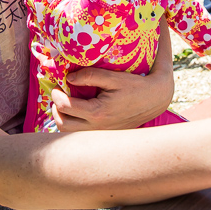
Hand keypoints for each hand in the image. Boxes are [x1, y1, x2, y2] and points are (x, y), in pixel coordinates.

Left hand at [50, 65, 173, 130]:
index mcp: (98, 112)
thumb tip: (69, 78)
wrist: (155, 100)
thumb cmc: (135, 86)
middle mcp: (97, 127)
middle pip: (62, 125)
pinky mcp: (104, 134)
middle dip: (55, 109)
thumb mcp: (113, 77)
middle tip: (58, 95)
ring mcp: (101, 133)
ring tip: (66, 103)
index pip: (65, 106)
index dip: (56, 94)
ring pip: (70, 133)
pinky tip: (79, 110)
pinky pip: (81, 133)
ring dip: (63, 118)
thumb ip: (90, 76)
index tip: (57, 85)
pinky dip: (74, 123)